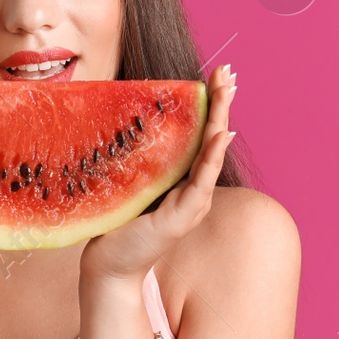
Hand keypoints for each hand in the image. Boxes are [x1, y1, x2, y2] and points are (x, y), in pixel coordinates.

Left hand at [79, 63, 238, 282]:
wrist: (108, 267)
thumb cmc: (116, 225)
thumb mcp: (130, 182)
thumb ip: (141, 158)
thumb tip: (134, 120)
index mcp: (182, 180)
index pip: (201, 135)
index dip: (211, 105)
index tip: (217, 75)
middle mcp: (193, 190)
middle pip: (213, 138)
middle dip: (222, 102)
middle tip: (229, 71)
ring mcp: (192, 204)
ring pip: (212, 154)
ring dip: (222, 119)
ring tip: (229, 89)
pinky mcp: (182, 217)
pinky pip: (202, 181)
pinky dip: (213, 156)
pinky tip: (223, 134)